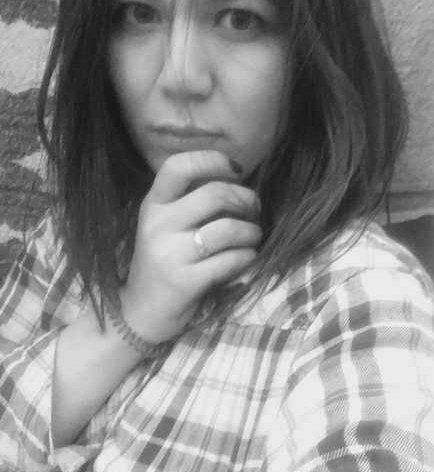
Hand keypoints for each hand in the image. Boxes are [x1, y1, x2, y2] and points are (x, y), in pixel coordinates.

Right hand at [119, 150, 260, 341]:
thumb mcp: (165, 225)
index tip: (235, 169)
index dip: (212, 160)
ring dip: (252, 231)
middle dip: (246, 198)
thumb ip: (190, 201)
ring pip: (228, 228)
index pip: (178, 166)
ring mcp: (171, 254)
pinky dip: (248, 257)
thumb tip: (236, 177)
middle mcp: (158, 224)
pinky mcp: (186, 281)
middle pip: (214, 194)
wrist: (141, 311)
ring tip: (252, 237)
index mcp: (153, 204)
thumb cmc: (163, 261)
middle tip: (254, 209)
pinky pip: (232, 260)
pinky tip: (246, 258)